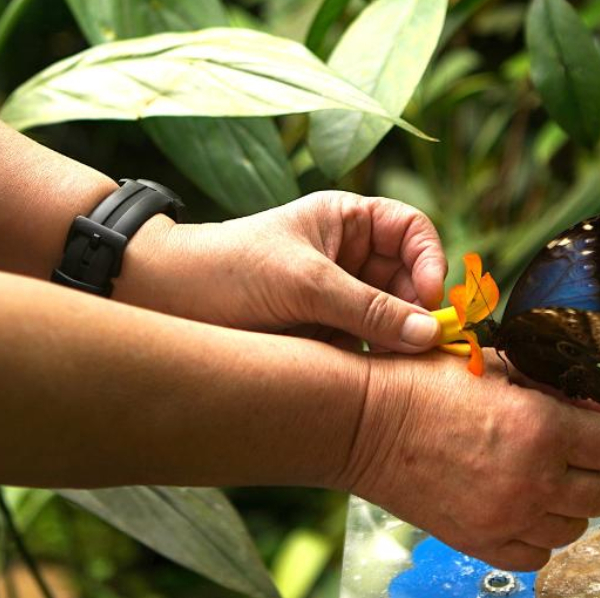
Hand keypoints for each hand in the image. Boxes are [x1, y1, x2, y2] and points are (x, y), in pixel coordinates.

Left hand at [120, 191, 447, 351]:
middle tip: (420, 346)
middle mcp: (351, 255)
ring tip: (396, 365)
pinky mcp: (327, 332)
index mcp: (348, 220)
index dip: (429, 261)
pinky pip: (368, 344)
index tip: (430, 298)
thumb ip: (368, 309)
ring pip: (392, 317)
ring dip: (398, 340)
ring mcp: (340, 295)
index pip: (412, 231)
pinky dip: (377, 360)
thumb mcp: (305, 283)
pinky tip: (375, 378)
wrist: (169, 301)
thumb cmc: (232, 269)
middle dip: (417, 310)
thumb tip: (429, 333)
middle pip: (410, 279)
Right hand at [336, 349, 599, 571]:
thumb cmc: (424, 382)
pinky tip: (530, 505)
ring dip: (577, 499)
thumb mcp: (497, 365)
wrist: (363, 422)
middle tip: (595, 448)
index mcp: (540, 427)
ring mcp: (506, 517)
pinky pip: (537, 554)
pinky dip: (544, 534)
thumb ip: (560, 385)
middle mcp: (532, 480)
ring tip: (557, 474)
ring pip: (576, 526)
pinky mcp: (480, 542)